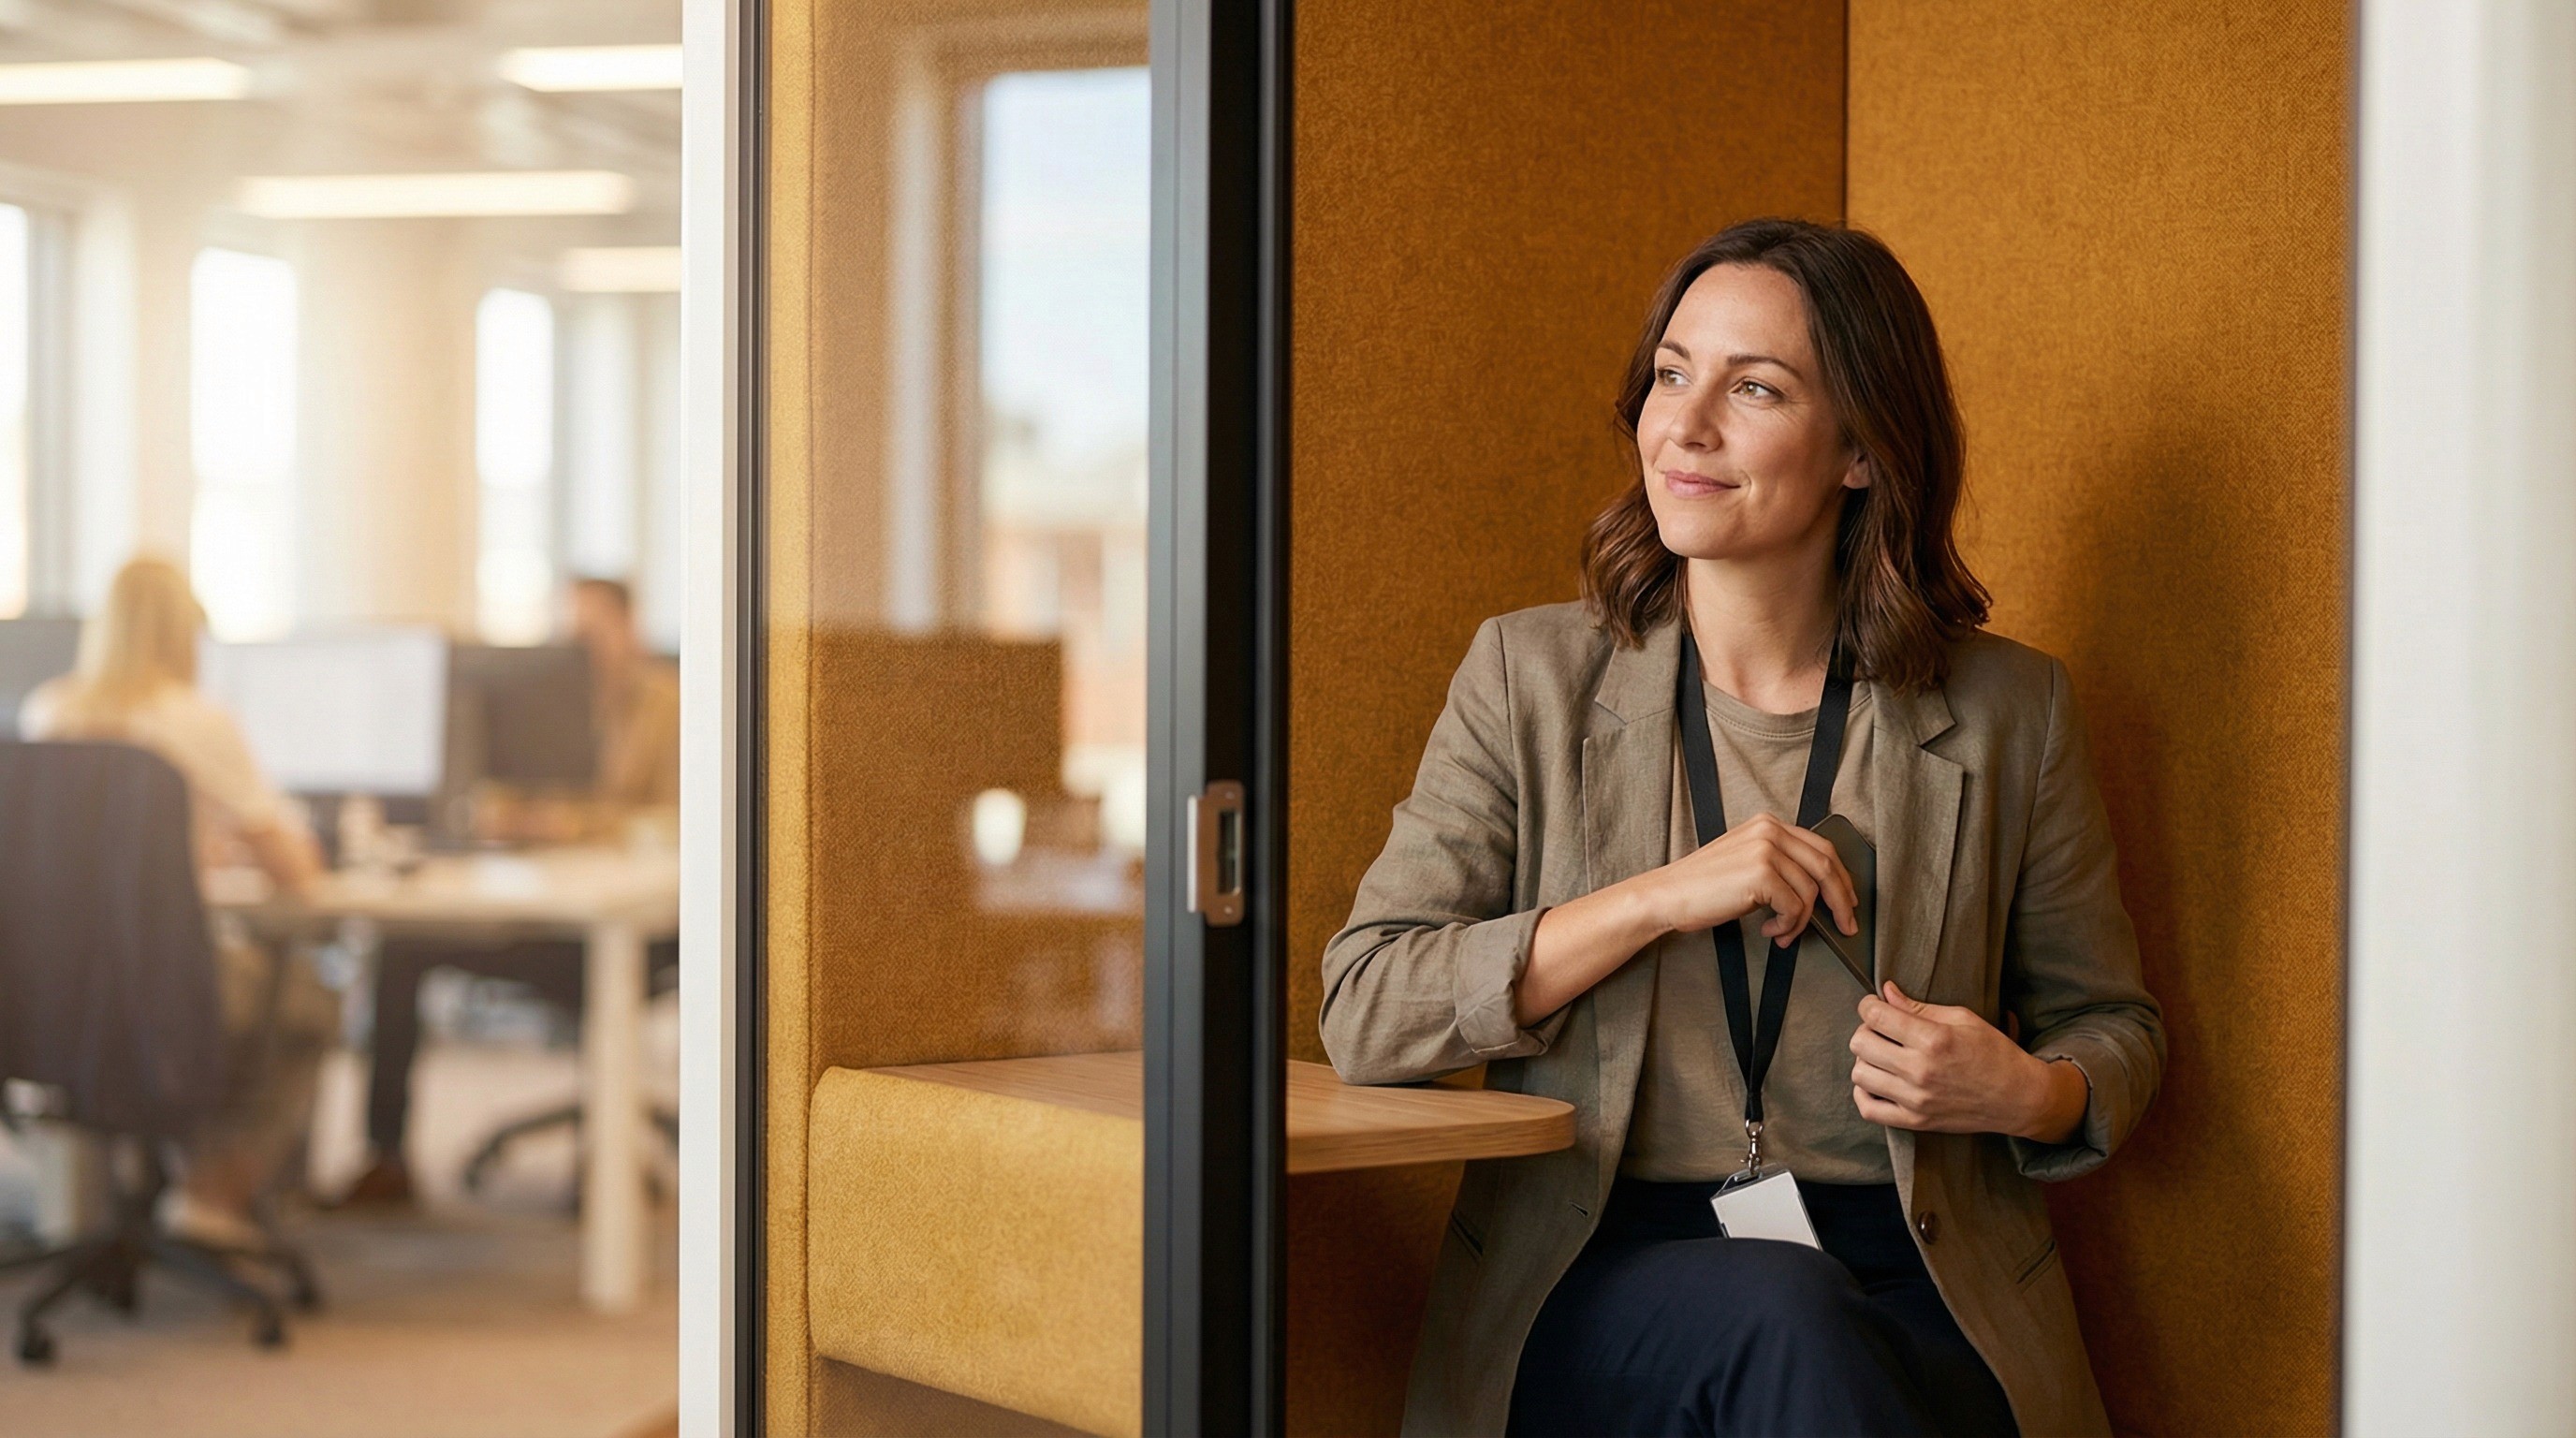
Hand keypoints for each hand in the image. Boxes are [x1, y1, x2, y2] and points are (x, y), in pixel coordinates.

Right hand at [1643, 811, 1858, 945]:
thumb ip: (1778, 863)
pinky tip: (1770, 930)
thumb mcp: (1745, 862)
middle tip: (1846, 926)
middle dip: (1840, 900)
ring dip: (1801, 921)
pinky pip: (1794, 907)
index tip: (1847, 900)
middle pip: (1825, 865)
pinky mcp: (1761, 874)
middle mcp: (1769, 830)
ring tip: (1782, 933)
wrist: (1667, 895)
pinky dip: (1788, 926)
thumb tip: (1816, 890)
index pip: (1820, 847)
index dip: (1841, 876)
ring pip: (1810, 891)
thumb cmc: (1702, 887)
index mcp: (1767, 824)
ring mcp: (1765, 850)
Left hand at [1850, 983, 2086, 1141]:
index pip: (1875, 1016)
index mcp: (1933, 1040)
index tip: (1874, 1005)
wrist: (2019, 1098)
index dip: (1868, 1005)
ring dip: (1866, 1060)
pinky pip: (1868, 1109)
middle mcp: (1920, 1070)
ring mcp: (1915, 1100)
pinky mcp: (1915, 1121)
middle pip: (1860, 1043)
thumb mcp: (1963, 1019)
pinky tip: (1878, 1081)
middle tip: (1882, 1030)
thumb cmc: (1995, 1053)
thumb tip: (1886, 992)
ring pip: (1859, 1074)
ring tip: (1883, 1056)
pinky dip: (1864, 1093)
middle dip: (1866, 1030)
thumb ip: (1919, 1007)